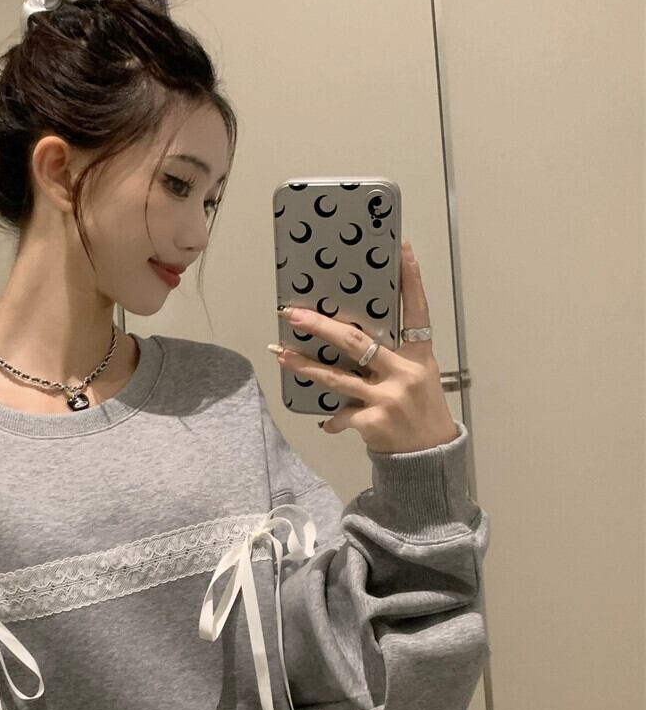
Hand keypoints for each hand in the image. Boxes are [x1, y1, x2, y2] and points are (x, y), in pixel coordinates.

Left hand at [275, 241, 459, 453]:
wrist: (429, 459)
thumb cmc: (422, 413)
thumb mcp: (419, 379)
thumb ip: (393, 360)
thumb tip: (351, 342)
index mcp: (420, 357)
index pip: (417, 312)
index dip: (411, 281)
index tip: (401, 250)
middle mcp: (404, 373)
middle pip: (357, 342)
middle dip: (321, 326)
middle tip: (294, 313)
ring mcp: (387, 398)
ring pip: (336, 377)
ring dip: (304, 366)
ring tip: (280, 354)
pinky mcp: (372, 422)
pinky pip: (340, 414)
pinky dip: (332, 419)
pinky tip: (328, 423)